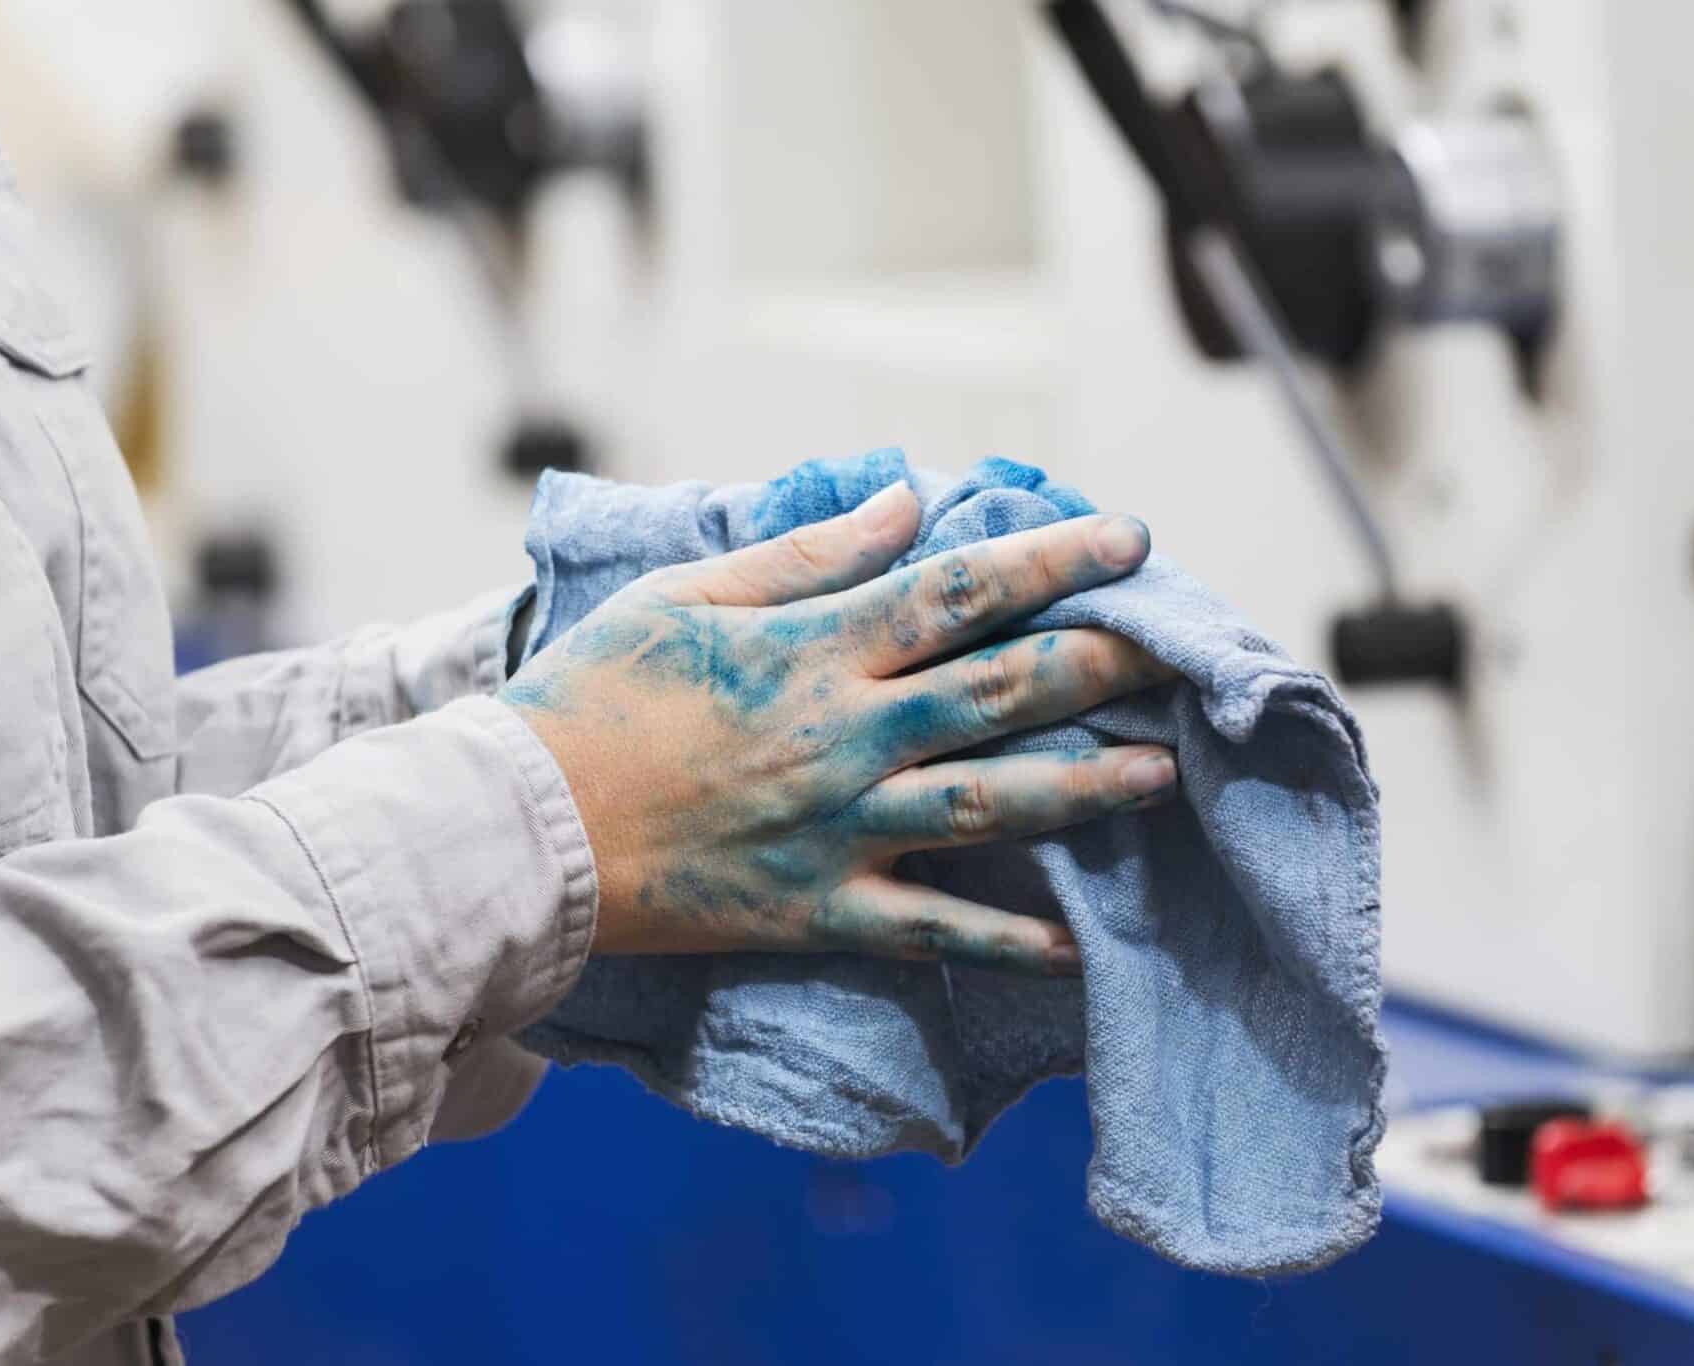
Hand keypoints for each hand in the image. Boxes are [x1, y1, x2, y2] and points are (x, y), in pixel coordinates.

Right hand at [503, 482, 1176, 974]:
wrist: (517, 828)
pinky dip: (1007, 940)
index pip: (960, 592)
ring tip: (1160, 774)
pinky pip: (931, 927)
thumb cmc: (590, 695)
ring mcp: (839, 829)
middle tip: (1176, 650)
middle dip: (1099, 663)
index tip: (1126, 540)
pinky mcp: (819, 909)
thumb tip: (906, 503)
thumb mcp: (687, 595)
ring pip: (990, 805)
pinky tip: (1077, 947)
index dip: (1053, 561)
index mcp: (813, 650)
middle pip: (1001, 693)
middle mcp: (845, 737)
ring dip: (1085, 789)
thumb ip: (807, 555)